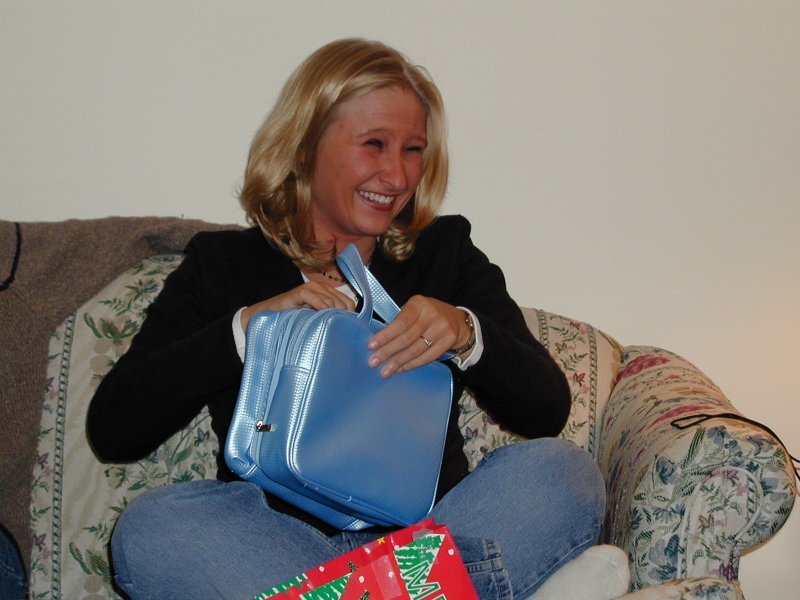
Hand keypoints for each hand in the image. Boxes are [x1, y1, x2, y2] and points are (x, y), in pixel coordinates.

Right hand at [240, 281, 355, 329]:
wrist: (268, 317)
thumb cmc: (293, 321)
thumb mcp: (315, 321)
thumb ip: (330, 320)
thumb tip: (349, 331)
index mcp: (328, 293)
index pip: (349, 303)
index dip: (351, 316)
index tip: (349, 330)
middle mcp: (321, 288)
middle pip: (342, 302)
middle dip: (343, 317)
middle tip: (340, 332)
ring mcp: (310, 288)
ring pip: (330, 299)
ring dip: (332, 313)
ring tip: (329, 328)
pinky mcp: (298, 292)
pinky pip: (313, 296)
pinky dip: (319, 304)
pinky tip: (321, 315)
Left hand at [367, 295, 468, 376]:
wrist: (455, 318)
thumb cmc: (426, 314)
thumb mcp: (413, 309)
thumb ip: (399, 321)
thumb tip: (379, 343)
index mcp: (419, 304)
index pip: (400, 322)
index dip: (385, 335)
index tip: (371, 346)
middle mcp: (432, 315)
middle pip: (406, 338)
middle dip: (388, 352)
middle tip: (373, 362)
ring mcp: (442, 328)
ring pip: (416, 350)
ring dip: (398, 362)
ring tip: (386, 371)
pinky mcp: (449, 341)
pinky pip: (427, 357)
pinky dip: (412, 364)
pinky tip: (401, 369)